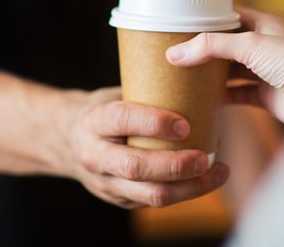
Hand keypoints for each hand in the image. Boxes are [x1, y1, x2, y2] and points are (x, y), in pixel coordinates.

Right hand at [66, 88, 229, 208]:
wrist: (65, 140)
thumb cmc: (103, 110)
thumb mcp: (115, 95)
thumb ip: (148, 94)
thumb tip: (200, 81)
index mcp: (94, 121)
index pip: (122, 120)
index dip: (154, 122)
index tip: (185, 124)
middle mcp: (96, 155)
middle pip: (136, 166)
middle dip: (175, 165)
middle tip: (206, 157)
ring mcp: (106, 182)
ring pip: (150, 194)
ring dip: (189, 187)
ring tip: (218, 172)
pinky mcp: (119, 199)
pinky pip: (155, 202)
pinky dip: (185, 191)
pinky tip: (206, 178)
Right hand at [166, 7, 283, 131]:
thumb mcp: (250, 45)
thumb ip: (212, 47)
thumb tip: (175, 53)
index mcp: (262, 24)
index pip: (227, 15)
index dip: (205, 17)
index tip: (178, 23)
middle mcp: (262, 47)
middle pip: (224, 45)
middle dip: (201, 49)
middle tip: (173, 52)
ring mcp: (263, 73)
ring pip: (228, 72)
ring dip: (208, 75)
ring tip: (180, 76)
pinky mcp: (265, 97)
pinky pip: (236, 96)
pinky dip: (219, 99)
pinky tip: (200, 101)